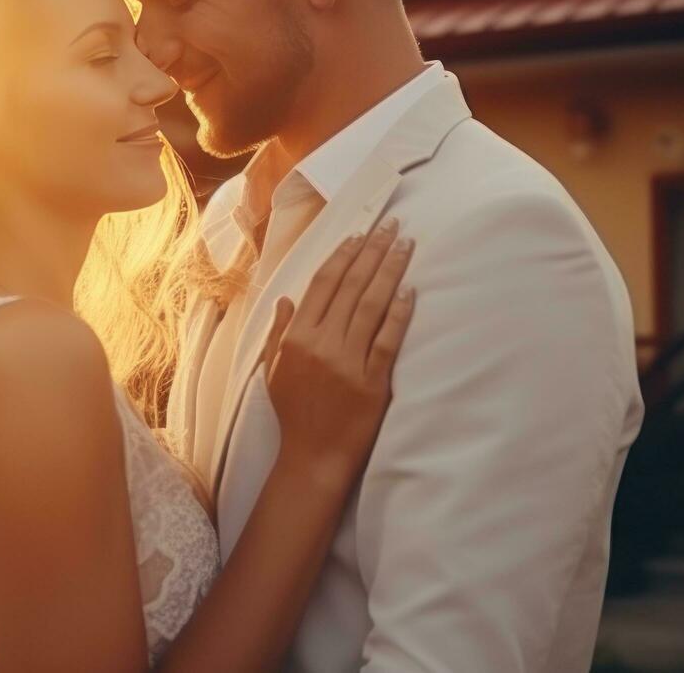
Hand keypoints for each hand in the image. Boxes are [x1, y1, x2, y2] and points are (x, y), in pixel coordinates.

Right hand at [262, 216, 415, 489]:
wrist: (313, 457)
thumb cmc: (294, 413)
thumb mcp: (273, 370)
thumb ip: (278, 331)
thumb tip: (285, 298)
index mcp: (296, 338)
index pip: (321, 285)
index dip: (342, 256)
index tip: (359, 235)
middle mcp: (320, 344)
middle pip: (350, 287)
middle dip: (372, 252)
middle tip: (391, 227)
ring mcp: (347, 362)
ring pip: (371, 305)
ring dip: (390, 271)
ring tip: (405, 245)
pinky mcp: (372, 381)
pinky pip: (388, 340)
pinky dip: (399, 312)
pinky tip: (410, 290)